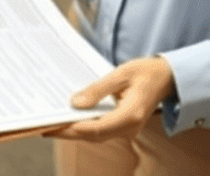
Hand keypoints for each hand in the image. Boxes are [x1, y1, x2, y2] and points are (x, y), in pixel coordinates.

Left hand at [48, 56, 176, 142]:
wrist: (166, 78)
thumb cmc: (145, 72)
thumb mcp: (120, 74)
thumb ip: (98, 89)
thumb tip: (75, 102)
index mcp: (130, 116)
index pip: (96, 128)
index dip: (73, 129)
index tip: (53, 126)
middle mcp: (129, 128)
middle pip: (93, 136)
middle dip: (68, 132)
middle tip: (44, 126)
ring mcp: (127, 130)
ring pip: (96, 135)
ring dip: (74, 131)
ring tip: (52, 122)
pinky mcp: (123, 127)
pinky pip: (101, 130)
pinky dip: (84, 126)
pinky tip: (70, 118)